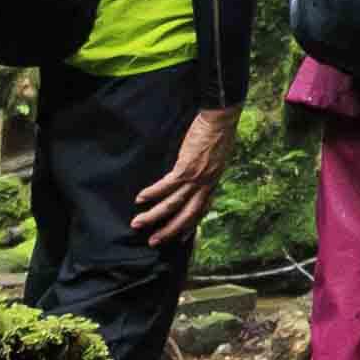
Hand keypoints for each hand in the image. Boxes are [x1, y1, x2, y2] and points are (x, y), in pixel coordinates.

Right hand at [134, 104, 238, 243]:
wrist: (221, 118)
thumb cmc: (220, 132)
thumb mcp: (218, 157)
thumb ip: (209, 170)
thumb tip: (200, 175)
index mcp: (213, 182)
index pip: (202, 210)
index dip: (191, 225)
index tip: (181, 238)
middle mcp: (206, 184)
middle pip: (187, 215)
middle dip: (170, 230)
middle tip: (154, 242)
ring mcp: (196, 178)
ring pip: (173, 204)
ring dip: (154, 215)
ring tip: (138, 223)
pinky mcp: (185, 167)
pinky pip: (166, 185)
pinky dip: (153, 193)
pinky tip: (140, 199)